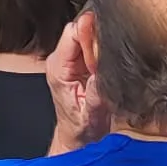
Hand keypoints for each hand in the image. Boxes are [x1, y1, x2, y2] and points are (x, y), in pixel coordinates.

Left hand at [45, 21, 109, 153]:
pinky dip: (102, 49)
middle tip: (108, 58)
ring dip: (101, 44)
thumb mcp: (93, 113)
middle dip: (98, 36)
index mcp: (58, 68)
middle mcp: (60, 60)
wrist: (78, 138)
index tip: (105, 46)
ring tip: (106, 65)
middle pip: (80, 28)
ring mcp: (68, 59)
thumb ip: (98, 91)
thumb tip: (104, 69)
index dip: (92, 34)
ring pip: (87, 33)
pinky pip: (92, 43)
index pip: (72, 32)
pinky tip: (105, 65)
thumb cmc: (82, 128)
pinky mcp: (78, 60)